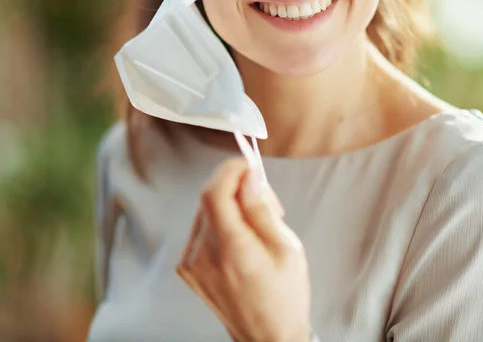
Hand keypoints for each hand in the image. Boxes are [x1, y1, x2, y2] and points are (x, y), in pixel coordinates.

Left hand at [176, 158, 311, 341]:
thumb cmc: (285, 297)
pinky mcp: (188, 268)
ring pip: (206, 212)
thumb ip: (262, 209)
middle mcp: (202, 254)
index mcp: (230, 248)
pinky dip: (221, 222)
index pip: (215, 190)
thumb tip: (248, 178)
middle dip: (237, 187)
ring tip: (257, 224)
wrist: (267, 337)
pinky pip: (201, 229)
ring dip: (230, 205)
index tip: (250, 165)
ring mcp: (191, 263)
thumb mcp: (287, 248)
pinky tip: (242, 239)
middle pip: (210, 198)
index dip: (231, 170)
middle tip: (266, 201)